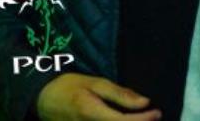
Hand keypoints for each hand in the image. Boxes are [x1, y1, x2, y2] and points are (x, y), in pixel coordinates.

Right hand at [37, 73, 160, 120]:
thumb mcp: (96, 83)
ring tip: (141, 118)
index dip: (143, 120)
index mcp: (91, 113)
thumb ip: (120, 94)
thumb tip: (145, 102)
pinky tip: (125, 120)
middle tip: (153, 116)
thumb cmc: (70, 87)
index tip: (157, 112)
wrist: (42, 100)